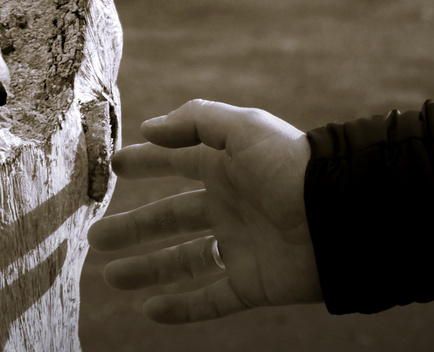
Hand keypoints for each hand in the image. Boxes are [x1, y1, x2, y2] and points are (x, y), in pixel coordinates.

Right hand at [87, 100, 321, 322]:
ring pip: (183, 261)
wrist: (339, 216)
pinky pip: (211, 299)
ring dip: (147, 269)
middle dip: (133, 228)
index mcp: (226, 167)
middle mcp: (229, 206)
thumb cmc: (290, 165)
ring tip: (111, 276)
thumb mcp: (242, 128)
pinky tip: (150, 310)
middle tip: (94, 238)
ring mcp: (239, 246)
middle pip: (170, 219)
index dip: (145, 165)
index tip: (114, 168)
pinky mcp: (252, 283)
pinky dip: (182, 308)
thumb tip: (148, 129)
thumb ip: (194, 122)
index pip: (175, 164)